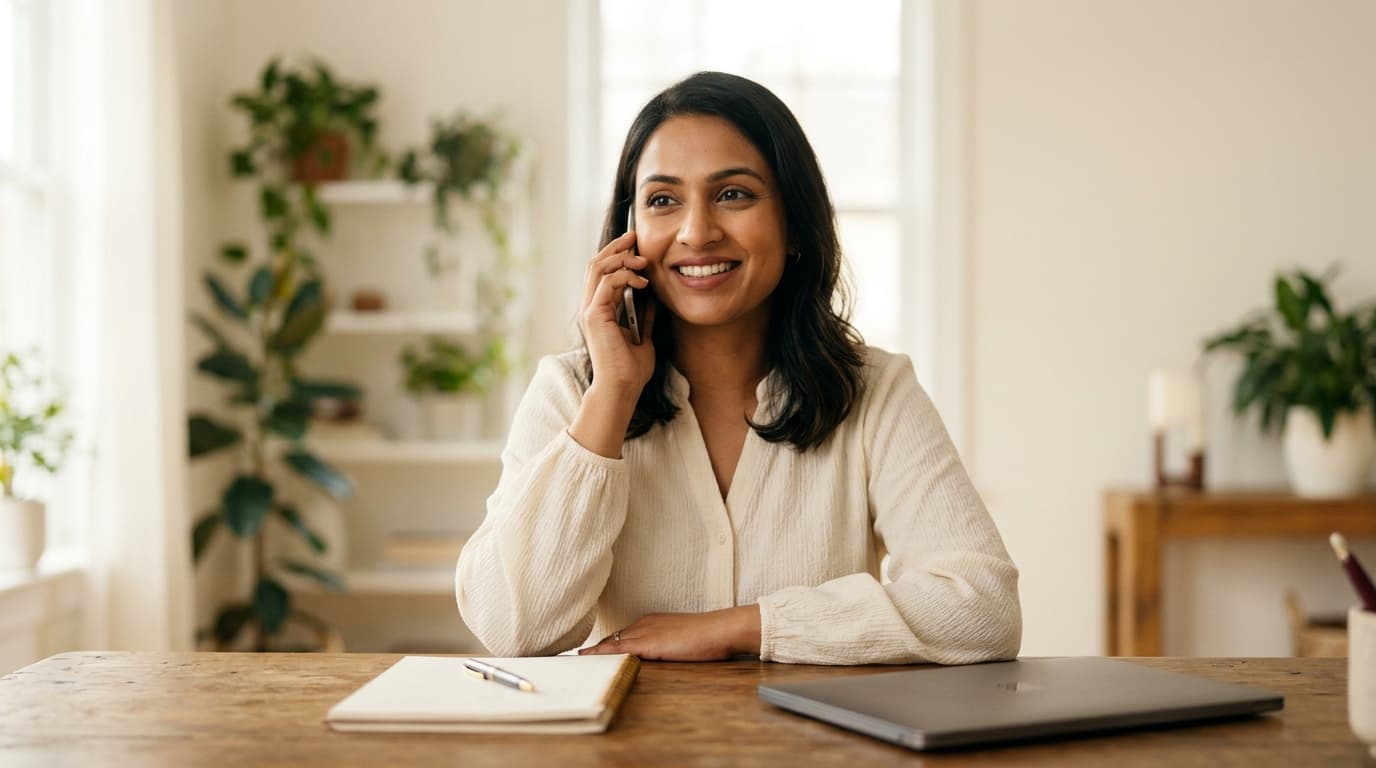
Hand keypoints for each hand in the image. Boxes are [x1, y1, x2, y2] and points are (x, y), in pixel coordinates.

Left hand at [577, 605, 760, 661]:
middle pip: (611, 639)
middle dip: (593, 650)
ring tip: (573, 661)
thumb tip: (656, 656)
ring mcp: (645, 631)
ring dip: (592, 653)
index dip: (603, 646)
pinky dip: (601, 655)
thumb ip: (665, 646)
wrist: (720, 629)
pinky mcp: (649, 642)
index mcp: (651, 622)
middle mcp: (644, 623)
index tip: (589, 654)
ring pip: (610, 643)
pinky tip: (588, 659)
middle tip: (573, 659)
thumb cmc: (707, 636)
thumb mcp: (680, 640)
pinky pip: (618, 649)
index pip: (620, 636)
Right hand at [579, 230, 658, 394]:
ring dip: (621, 259)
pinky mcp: (595, 316)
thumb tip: (652, 297)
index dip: (615, 254)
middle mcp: (590, 307)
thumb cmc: (631, 369)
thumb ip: (644, 315)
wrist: (623, 389)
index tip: (635, 245)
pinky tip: (642, 283)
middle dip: (615, 247)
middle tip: (634, 237)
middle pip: (595, 263)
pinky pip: (606, 283)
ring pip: (597, 268)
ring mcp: (590, 311)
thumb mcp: (643, 335)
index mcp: (599, 310)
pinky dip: (625, 276)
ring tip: (642, 261)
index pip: (600, 272)